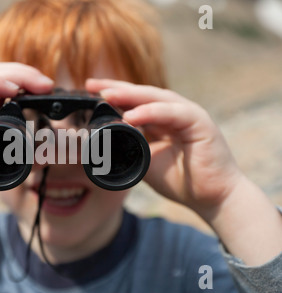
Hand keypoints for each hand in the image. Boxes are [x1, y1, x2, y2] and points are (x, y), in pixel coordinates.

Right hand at [0, 63, 53, 215]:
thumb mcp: (3, 169)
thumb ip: (23, 160)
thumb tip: (46, 155)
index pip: (9, 85)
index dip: (30, 82)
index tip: (50, 92)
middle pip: (2, 74)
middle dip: (28, 74)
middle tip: (50, 86)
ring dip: (19, 74)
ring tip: (41, 85)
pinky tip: (14, 90)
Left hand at [86, 79, 242, 219]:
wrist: (212, 198)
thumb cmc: (182, 180)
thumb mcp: (146, 162)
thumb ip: (129, 148)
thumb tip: (103, 144)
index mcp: (161, 120)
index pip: (134, 102)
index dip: (112, 96)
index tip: (88, 92)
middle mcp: (174, 113)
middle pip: (141, 94)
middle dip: (115, 88)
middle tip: (91, 84)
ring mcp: (187, 114)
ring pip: (155, 97)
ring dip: (130, 96)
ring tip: (106, 95)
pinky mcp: (199, 122)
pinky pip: (172, 113)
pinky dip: (151, 112)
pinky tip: (131, 115)